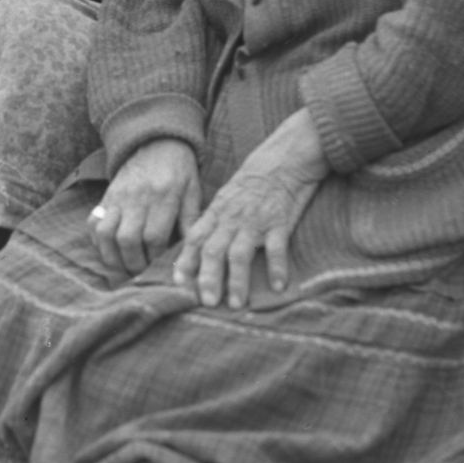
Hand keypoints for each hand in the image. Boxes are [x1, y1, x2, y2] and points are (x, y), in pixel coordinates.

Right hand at [88, 138, 199, 275]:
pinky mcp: (106, 197)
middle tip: (142, 272)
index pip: (154, 236)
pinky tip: (110, 251)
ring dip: (113, 257)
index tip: (160, 267)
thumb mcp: (193, 192)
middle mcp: (137, 196)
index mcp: (164, 195)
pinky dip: (97, 242)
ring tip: (124, 266)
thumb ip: (191, 221)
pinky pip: (93, 223)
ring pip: (106, 233)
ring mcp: (117, 196)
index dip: (155, 257)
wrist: (157, 142)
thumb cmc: (180, 171)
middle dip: (134, 262)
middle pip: (128, 238)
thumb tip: (189, 253)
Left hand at [173, 108, 328, 307]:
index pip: (195, 239)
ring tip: (237, 304)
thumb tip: (199, 247)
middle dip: (208, 279)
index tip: (179, 284)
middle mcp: (232, 218)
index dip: (185, 262)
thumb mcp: (227, 197)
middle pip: (213, 251)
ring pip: (240, 254)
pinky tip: (278, 286)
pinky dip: (276, 268)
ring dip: (237, 281)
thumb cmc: (254, 181)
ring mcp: (256, 220)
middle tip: (206, 303)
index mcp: (217, 212)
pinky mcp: (280, 221)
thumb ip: (214, 221)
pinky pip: (276, 248)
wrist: (284, 158)